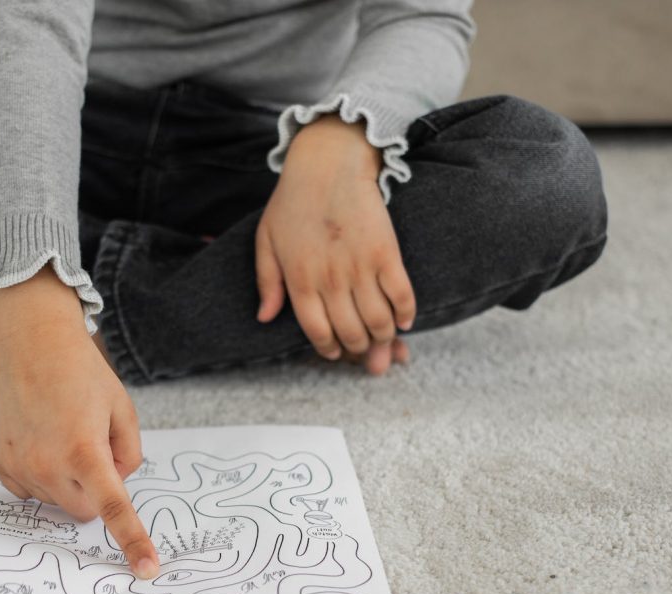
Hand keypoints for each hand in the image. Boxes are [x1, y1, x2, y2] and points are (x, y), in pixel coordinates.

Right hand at [0, 268, 158, 579]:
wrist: (32, 345)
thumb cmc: (83, 374)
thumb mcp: (122, 410)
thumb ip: (129, 455)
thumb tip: (115, 484)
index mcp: (86, 451)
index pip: (114, 509)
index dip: (133, 542)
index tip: (146, 571)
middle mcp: (48, 464)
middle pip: (84, 511)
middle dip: (96, 492)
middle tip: (93, 450)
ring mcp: (20, 465)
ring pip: (56, 501)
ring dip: (67, 481)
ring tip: (63, 434)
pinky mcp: (0, 462)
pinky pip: (29, 490)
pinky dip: (41, 475)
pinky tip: (41, 441)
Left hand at [255, 114, 415, 375]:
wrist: (328, 163)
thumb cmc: (293, 201)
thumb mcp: (266, 241)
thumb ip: (266, 282)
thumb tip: (265, 318)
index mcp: (300, 280)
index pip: (317, 332)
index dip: (329, 348)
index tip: (336, 352)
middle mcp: (330, 280)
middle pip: (351, 333)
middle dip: (360, 350)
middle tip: (364, 350)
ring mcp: (360, 267)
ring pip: (378, 321)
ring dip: (384, 338)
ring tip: (385, 339)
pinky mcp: (387, 252)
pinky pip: (401, 295)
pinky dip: (406, 314)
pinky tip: (405, 321)